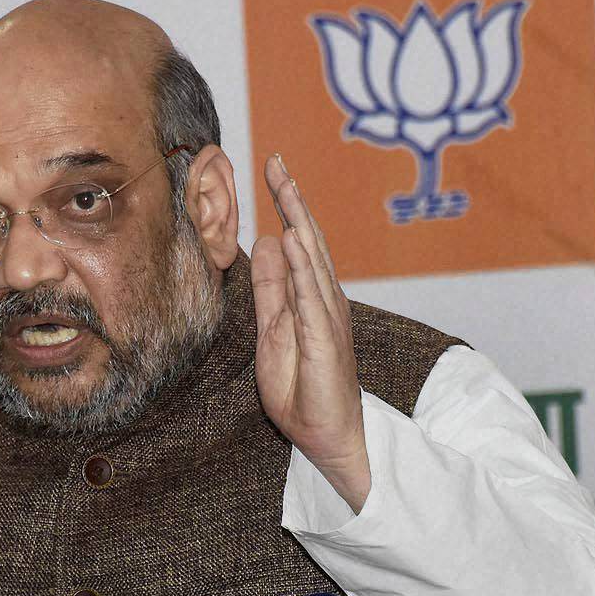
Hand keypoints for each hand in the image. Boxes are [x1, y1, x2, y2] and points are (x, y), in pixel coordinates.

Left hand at [249, 155, 369, 508]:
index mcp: (309, 295)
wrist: (326, 433)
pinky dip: (302, 266)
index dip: (286, 203)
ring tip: (285, 188)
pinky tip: (292, 240)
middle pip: (307, 239)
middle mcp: (323, 299)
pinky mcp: (323, 338)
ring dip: (298, 221)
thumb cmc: (302, 386)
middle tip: (277, 162)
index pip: (297, 241)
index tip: (272, 168)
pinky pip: (310, 296)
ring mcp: (326, 317)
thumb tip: (268, 242)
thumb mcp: (274, 329)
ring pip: (311, 260)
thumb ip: (272, 288)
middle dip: (292, 200)